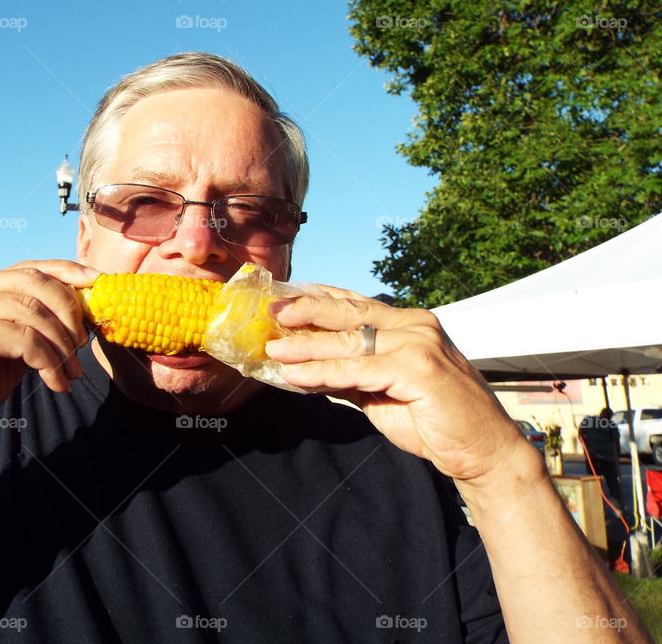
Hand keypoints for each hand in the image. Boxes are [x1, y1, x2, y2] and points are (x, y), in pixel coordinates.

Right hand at [0, 260, 97, 452]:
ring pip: (34, 312)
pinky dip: (49, 362)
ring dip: (62, 345)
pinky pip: (25, 340)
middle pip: (36, 282)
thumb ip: (29, 330)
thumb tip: (78, 319)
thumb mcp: (2, 353)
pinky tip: (56, 384)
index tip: (98, 285)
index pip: (29, 267)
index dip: (68, 272)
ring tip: (71, 373)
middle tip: (82, 347)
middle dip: (70, 312)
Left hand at [264, 286, 526, 482]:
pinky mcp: (418, 369)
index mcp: (409, 324)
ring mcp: (419, 344)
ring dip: (306, 346)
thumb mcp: (382, 391)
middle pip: (349, 313)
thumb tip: (308, 366)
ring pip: (350, 341)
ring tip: (274, 349)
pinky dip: (323, 372)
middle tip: (271, 311)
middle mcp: (415, 325)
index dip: (317, 300)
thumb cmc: (433, 421)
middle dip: (306, 311)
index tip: (282, 300)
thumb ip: (351, 373)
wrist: (481, 452)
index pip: (355, 304)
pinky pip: (358, 369)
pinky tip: (296, 377)